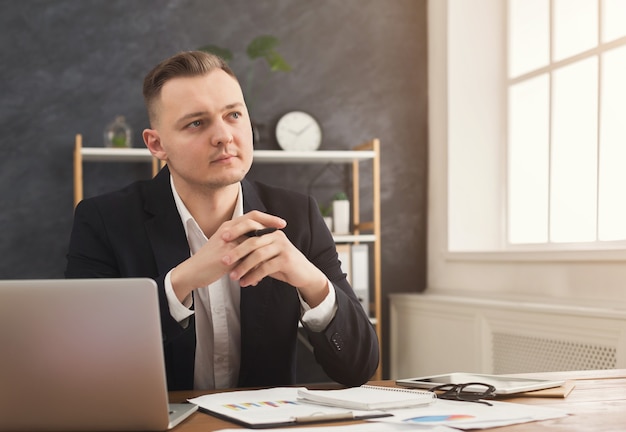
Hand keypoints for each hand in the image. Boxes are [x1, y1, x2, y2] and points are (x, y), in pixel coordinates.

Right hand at [170, 211, 285, 301]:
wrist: (192, 271)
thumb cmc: (210, 260)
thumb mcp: (226, 246)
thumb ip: (241, 242)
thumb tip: (260, 243)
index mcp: (229, 226)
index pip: (252, 216)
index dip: (268, 218)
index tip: (281, 223)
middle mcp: (228, 231)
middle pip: (254, 222)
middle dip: (271, 226)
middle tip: (283, 231)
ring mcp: (227, 243)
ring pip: (252, 243)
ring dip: (263, 253)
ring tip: (272, 263)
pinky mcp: (226, 257)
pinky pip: (246, 261)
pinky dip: (254, 270)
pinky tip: (257, 280)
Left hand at [222, 217, 328, 307]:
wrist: (303, 274)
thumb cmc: (280, 264)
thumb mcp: (265, 255)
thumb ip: (252, 250)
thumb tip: (230, 250)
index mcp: (270, 231)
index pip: (251, 225)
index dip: (236, 230)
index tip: (221, 238)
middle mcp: (276, 236)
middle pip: (252, 241)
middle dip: (236, 252)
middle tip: (223, 261)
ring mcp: (282, 247)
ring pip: (258, 255)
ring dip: (243, 267)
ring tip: (232, 276)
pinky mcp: (286, 259)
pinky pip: (265, 267)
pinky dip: (253, 276)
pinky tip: (245, 283)